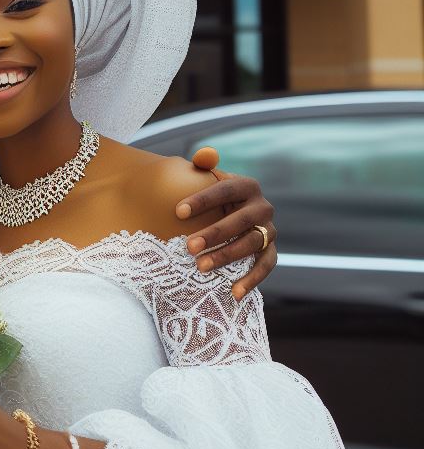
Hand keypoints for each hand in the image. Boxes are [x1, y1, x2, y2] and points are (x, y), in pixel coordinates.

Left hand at [179, 147, 276, 299]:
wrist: (231, 213)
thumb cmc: (212, 196)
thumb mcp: (207, 178)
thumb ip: (203, 165)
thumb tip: (204, 155)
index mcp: (246, 185)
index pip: (225, 191)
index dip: (202, 200)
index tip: (177, 212)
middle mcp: (262, 207)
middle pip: (240, 221)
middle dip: (214, 234)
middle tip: (188, 246)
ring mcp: (269, 230)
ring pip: (251, 244)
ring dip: (227, 256)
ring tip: (200, 266)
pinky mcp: (271, 250)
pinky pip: (266, 266)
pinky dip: (253, 280)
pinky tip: (234, 293)